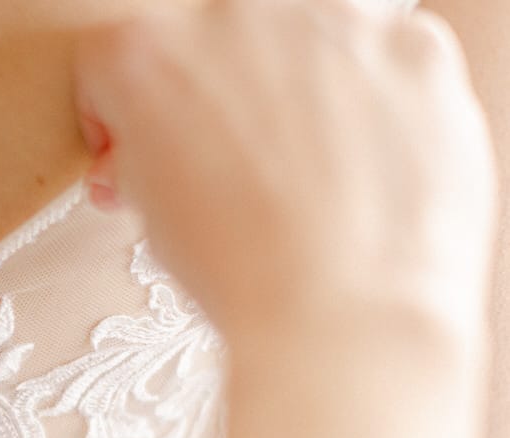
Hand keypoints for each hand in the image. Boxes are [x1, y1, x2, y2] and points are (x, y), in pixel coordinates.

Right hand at [73, 0, 496, 372]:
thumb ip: (141, 154)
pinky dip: (371, 100)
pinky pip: (381, 56)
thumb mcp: (146, 212)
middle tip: (224, 166)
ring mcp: (331, 18)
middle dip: (212, 94)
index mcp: (145, 49)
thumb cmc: (244, 276)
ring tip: (302, 174)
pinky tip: (358, 167)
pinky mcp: (412, 42)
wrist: (345, 319)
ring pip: (299, 38)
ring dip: (294, 88)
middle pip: (209, 38)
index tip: (138, 151)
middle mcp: (234, 11)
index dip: (122, 118)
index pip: (113, 59)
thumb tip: (159, 145)